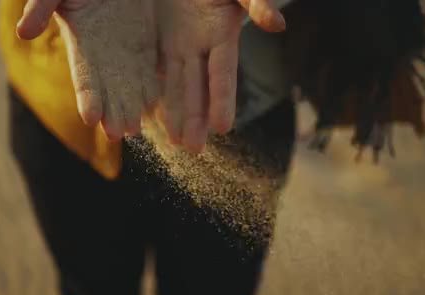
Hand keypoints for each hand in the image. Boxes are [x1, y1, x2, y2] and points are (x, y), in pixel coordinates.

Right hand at [16, 0, 158, 139]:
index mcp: (80, 42)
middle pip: (108, 89)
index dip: (86, 97)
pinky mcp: (144, 41)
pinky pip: (149, 68)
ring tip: (135, 129)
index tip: (90, 118)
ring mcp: (124, 49)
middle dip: (112, 112)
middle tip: (119, 134)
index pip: (83, 76)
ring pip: (129, 85)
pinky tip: (156, 105)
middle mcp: (102, 53)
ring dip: (132, 107)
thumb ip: (40, 7)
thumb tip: (22, 32)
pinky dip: (152, 87)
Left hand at [155, 0, 284, 152]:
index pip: (222, 73)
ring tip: (174, 141)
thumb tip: (277, 24)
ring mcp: (175, 42)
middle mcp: (198, 44)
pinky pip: (152, 69)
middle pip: (197, 87)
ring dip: (174, 113)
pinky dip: (151, 91)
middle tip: (192, 149)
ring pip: (174, 84)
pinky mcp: (155, 37)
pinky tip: (147, 113)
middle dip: (195, 118)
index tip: (223, 128)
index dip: (223, 99)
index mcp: (220, 32)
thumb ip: (256, 1)